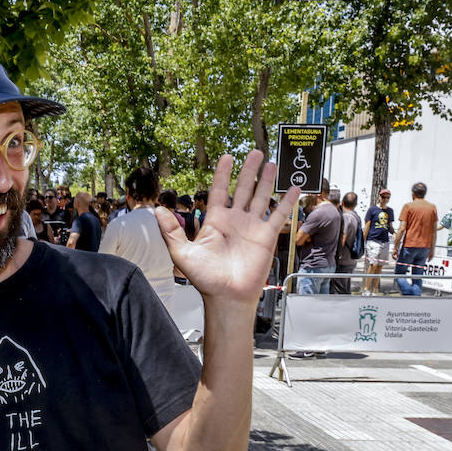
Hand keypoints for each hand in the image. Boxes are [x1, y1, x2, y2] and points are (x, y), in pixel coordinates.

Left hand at [156, 151, 298, 304]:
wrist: (226, 297)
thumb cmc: (205, 279)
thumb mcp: (182, 253)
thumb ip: (172, 231)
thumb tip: (158, 211)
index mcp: (215, 221)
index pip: (219, 190)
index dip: (223, 174)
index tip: (227, 157)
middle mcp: (235, 221)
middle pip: (243, 189)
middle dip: (249, 171)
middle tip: (254, 153)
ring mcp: (251, 227)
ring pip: (261, 198)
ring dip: (266, 181)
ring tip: (272, 163)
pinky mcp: (266, 237)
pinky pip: (278, 215)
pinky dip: (286, 202)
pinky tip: (293, 188)